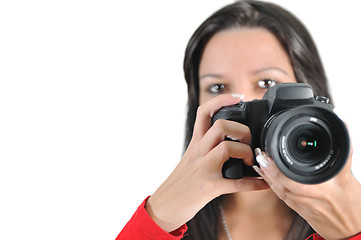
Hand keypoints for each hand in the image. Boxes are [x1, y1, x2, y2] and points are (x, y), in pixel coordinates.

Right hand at [146, 94, 268, 231]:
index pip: (204, 113)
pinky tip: (263, 183)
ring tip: (250, 161)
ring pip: (227, 148)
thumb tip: (228, 141)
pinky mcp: (210, 187)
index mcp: (195, 143)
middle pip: (220, 126)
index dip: (221, 100)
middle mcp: (199, 152)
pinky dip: (255, 183)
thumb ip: (206, 147)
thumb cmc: (181, 182)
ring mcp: (204, 169)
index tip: (238, 98)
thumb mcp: (190, 158)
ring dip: (246, 152)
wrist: (164, 204)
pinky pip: (237, 183)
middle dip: (241, 129)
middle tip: (248, 140)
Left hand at [255, 147, 360, 238]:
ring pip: (279, 191)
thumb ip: (344, 151)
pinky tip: (265, 175)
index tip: (267, 156)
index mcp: (323, 191)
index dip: (276, 169)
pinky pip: (281, 196)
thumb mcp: (349, 177)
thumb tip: (343, 126)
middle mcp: (309, 199)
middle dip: (268, 171)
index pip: (294, 180)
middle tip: (260, 156)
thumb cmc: (353, 205)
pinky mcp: (298, 210)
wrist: (352, 230)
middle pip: (282, 185)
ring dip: (267, 176)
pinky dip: (272, 184)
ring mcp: (302, 206)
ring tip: (259, 162)